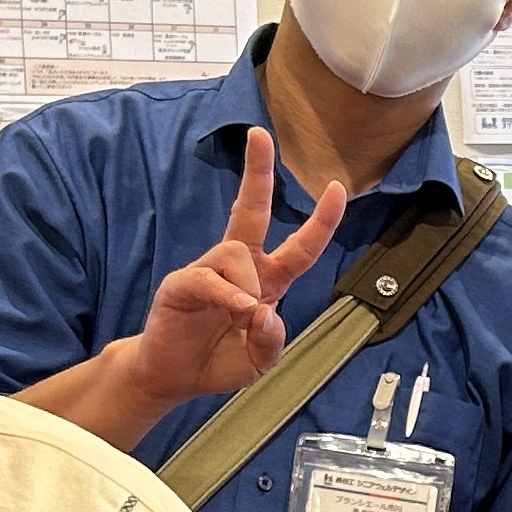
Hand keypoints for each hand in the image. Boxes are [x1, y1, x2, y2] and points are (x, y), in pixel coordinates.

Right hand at [121, 128, 346, 414]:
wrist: (175, 378)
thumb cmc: (219, 360)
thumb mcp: (261, 360)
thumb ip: (272, 339)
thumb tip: (264, 311)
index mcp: (267, 281)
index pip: (300, 247)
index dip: (321, 220)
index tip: (337, 187)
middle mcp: (239, 268)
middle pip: (252, 209)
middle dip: (257, 171)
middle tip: (259, 133)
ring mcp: (209, 271)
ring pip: (238, 251)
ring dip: (250, 285)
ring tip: (242, 318)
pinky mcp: (182, 284)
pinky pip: (209, 278)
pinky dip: (228, 295)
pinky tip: (238, 310)